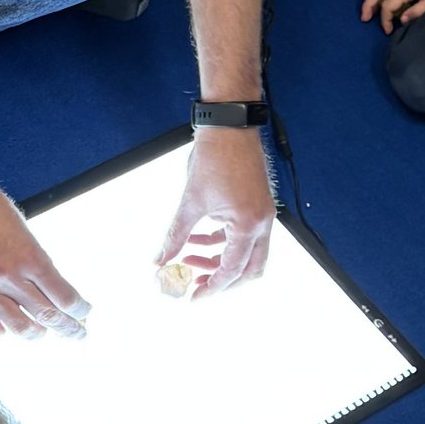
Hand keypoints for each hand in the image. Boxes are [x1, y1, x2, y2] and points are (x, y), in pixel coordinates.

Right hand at [0, 175, 87, 335]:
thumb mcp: (24, 232)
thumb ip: (37, 262)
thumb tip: (51, 290)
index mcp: (31, 257)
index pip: (66, 298)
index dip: (80, 312)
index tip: (84, 315)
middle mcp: (10, 276)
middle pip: (49, 316)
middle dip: (68, 329)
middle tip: (76, 333)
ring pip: (20, 328)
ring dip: (37, 333)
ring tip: (41, 332)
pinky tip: (1, 326)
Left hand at [155, 126, 272, 296]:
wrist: (229, 126)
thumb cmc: (214, 158)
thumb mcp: (190, 202)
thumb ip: (176, 236)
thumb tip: (161, 260)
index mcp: (248, 226)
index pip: (231, 270)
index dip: (212, 287)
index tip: (194, 297)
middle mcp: (262, 224)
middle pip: (249, 270)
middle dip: (223, 281)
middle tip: (197, 284)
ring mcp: (263, 214)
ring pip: (248, 254)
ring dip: (220, 260)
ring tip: (191, 259)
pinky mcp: (259, 205)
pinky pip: (245, 236)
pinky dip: (224, 242)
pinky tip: (200, 238)